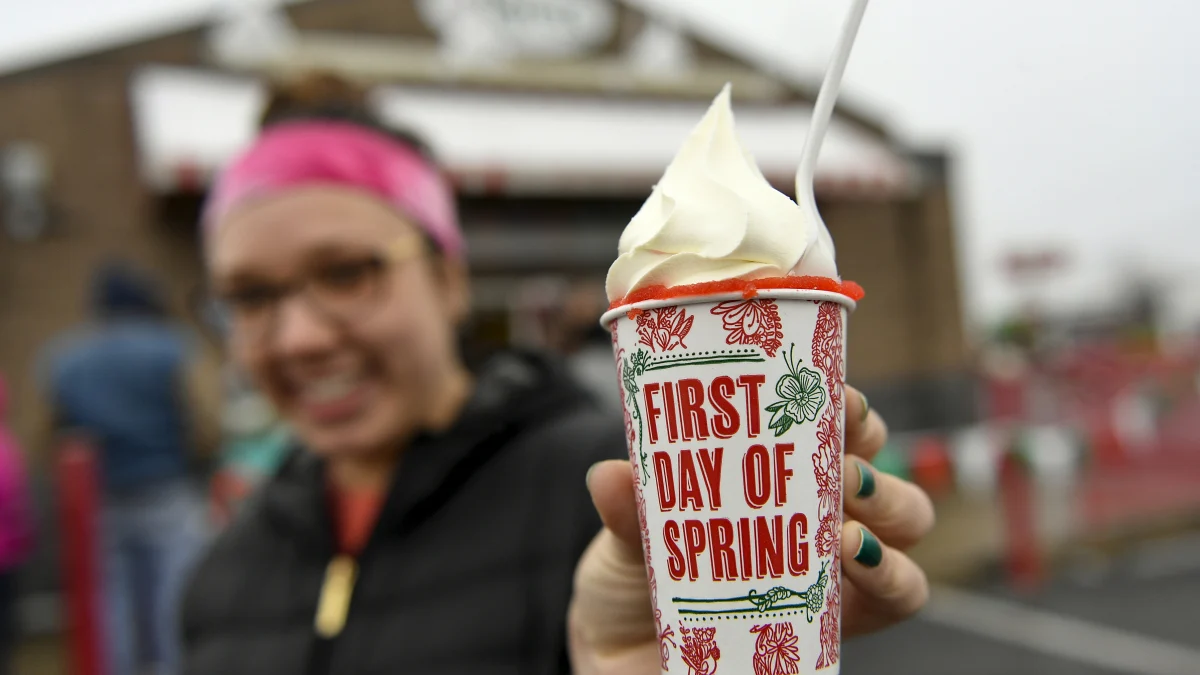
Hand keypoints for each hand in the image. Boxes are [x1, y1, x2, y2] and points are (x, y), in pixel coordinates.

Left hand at [567, 386, 934, 674]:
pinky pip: (895, 599)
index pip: (835, 428)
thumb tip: (610, 475)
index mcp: (778, 476)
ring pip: (905, 528)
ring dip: (888, 510)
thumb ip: (631, 508)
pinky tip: (853, 557)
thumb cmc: (637, 580)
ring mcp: (834, 569)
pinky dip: (890, 575)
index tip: (834, 392)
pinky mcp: (840, 624)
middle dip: (871, 457)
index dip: (846, 407)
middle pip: (880, 468)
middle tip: (838, 462)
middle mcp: (817, 516)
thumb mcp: (630, 536)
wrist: (622, 657)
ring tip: (845, 521)